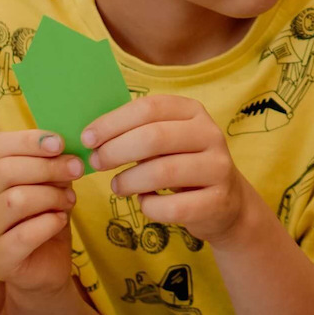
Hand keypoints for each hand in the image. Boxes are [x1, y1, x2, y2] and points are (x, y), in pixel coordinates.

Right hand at [0, 129, 82, 293]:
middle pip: (4, 172)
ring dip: (50, 196)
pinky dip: (48, 223)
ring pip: (14, 201)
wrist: (45, 264)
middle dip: (47, 167)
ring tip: (68, 200)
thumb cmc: (41, 216)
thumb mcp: (47, 183)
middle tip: (75, 169)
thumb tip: (61, 145)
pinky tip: (59, 220)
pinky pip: (23, 236)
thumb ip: (48, 162)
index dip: (27, 141)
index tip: (59, 144)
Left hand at [85, 95, 257, 247]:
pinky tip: (145, 202)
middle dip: (116, 151)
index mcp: (193, 112)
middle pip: (154, 137)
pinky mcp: (217, 201)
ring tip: (117, 186)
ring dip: (129, 181)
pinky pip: (172, 207)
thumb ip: (136, 133)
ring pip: (163, 172)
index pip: (150, 107)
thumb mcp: (167, 140)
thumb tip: (91, 138)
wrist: (225, 202)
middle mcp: (210, 134)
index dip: (114, 122)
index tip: (88, 138)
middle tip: (96, 163)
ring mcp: (218, 168)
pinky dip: (149, 207)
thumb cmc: (183, 165)